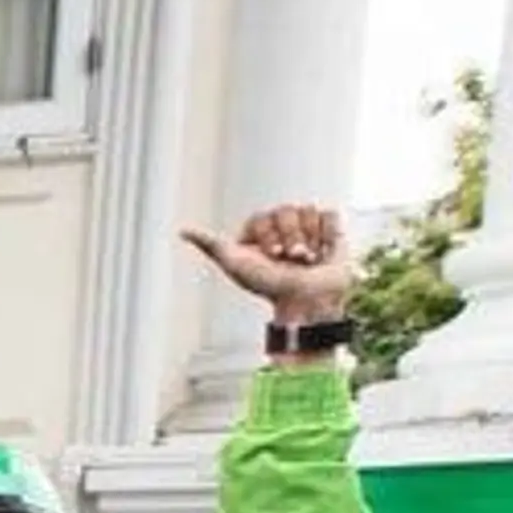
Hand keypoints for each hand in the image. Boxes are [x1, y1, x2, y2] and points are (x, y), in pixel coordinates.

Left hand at [183, 202, 355, 325]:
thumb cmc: (270, 288)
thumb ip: (212, 245)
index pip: (263, 216)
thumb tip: (183, 230)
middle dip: (290, 239)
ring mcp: (305, 226)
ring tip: (307, 260)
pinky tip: (323, 252)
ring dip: (309, 240)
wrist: (308, 302)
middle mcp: (280, 226)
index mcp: (257, 231)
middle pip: (286, 210)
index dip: (269, 237)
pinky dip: (328, 235)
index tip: (271, 257)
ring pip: (308, 210)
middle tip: (292, 261)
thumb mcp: (236, 266)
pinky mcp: (329, 228)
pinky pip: (328, 213)